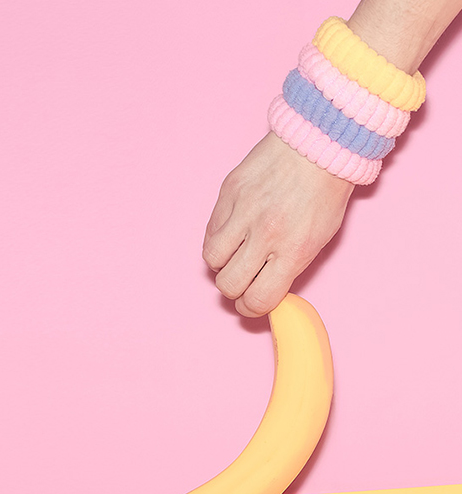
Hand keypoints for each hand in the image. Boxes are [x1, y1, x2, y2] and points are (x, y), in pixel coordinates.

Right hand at [202, 131, 355, 316]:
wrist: (319, 143)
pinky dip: (217, 238)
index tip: (251, 303)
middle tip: (242, 280)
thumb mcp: (320, 239)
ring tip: (235, 254)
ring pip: (212, 260)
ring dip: (221, 264)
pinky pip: (210, 231)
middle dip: (234, 290)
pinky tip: (231, 232)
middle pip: (229, 284)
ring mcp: (243, 211)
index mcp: (294, 250)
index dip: (250, 309)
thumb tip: (264, 288)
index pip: (258, 299)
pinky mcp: (228, 193)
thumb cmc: (325, 192)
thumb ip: (290, 268)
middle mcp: (265, 233)